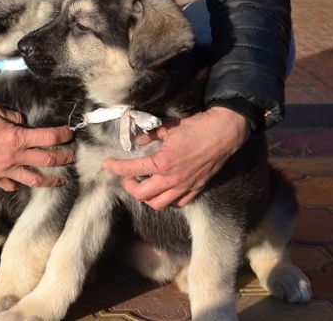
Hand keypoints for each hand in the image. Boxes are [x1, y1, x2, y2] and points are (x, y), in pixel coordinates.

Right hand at [0, 104, 74, 190]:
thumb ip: (14, 117)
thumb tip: (23, 123)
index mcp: (17, 138)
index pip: (48, 137)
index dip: (62, 135)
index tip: (70, 133)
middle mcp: (15, 157)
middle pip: (47, 160)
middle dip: (63, 158)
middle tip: (72, 157)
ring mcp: (5, 170)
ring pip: (34, 179)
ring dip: (50, 180)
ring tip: (60, 181)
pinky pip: (11, 185)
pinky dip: (19, 185)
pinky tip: (23, 184)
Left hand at [103, 107, 249, 209]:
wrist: (224, 133)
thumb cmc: (196, 128)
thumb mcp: (168, 128)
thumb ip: (149, 136)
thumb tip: (135, 141)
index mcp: (163, 163)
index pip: (132, 170)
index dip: (116, 168)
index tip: (108, 164)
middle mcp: (172, 179)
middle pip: (142, 195)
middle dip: (129, 186)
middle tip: (127, 176)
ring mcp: (185, 187)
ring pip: (158, 204)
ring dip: (146, 196)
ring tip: (143, 184)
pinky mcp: (196, 189)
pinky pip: (177, 203)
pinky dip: (166, 199)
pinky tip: (163, 189)